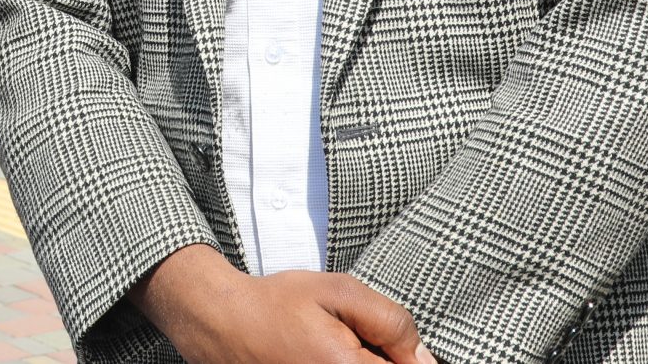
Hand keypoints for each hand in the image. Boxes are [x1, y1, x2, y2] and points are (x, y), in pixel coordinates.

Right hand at [139, 247, 430, 363]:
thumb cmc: (277, 304)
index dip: (407, 358)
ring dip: (358, 363)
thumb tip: (425, 359)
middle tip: (354, 342)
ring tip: (333, 351)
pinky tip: (321, 358)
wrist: (222, 324)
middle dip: (380, 359)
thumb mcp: (338, 291)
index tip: (385, 341)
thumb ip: (390, 322)